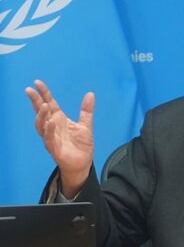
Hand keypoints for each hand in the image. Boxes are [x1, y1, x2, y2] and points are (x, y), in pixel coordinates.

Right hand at [25, 80, 94, 196]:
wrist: (83, 163)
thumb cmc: (81, 145)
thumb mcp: (86, 125)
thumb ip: (86, 110)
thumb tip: (90, 94)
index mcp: (59, 120)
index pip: (50, 104)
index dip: (44, 94)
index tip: (37, 83)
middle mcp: (52, 127)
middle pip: (41, 112)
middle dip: (35, 101)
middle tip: (30, 90)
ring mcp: (52, 138)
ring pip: (42, 125)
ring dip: (42, 115)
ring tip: (44, 105)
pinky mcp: (54, 149)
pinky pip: (49, 139)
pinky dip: (49, 131)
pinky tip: (52, 122)